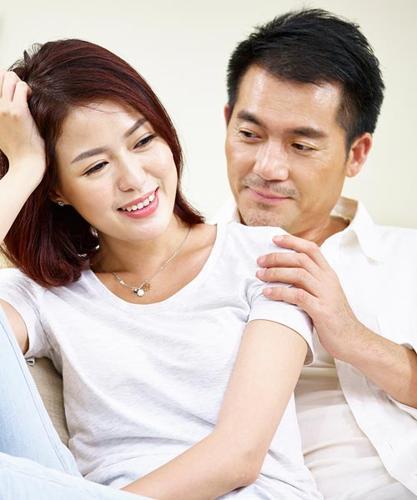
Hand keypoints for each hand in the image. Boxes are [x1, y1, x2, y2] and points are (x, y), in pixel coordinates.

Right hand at [0, 70, 45, 179]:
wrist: (25, 163)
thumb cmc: (16, 148)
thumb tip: (3, 101)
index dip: (2, 81)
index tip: (11, 91)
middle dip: (11, 78)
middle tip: (20, 92)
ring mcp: (3, 108)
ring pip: (10, 77)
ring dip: (20, 83)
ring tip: (26, 96)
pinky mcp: (17, 111)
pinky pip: (21, 86)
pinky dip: (28, 89)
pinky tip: (31, 99)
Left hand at [256, 234, 365, 360]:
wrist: (353, 340)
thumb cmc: (335, 319)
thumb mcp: (325, 294)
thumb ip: (311, 282)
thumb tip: (288, 274)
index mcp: (329, 274)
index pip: (312, 249)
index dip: (293, 241)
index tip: (275, 239)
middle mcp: (328, 281)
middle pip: (301, 259)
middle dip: (277, 257)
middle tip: (260, 261)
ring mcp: (326, 295)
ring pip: (298, 274)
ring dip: (276, 272)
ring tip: (260, 275)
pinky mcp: (321, 310)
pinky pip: (298, 296)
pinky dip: (280, 292)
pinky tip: (267, 293)